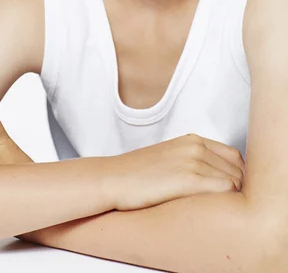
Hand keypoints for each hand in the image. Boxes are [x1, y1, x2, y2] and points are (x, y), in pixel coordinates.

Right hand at [103, 133, 245, 211]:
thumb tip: (214, 179)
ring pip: (234, 181)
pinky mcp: (188, 179)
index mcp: (192, 139)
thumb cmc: (137, 174)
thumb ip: (193, 161)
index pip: (234, 156)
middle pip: (237, 169)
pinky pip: (225, 190)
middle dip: (239, 188)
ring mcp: (193, 161)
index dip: (238, 175)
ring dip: (233, 197)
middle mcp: (195, 146)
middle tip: (227, 205)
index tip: (233, 192)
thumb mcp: (169, 158)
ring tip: (220, 210)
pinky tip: (213, 211)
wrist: (113, 179)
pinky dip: (227, 202)